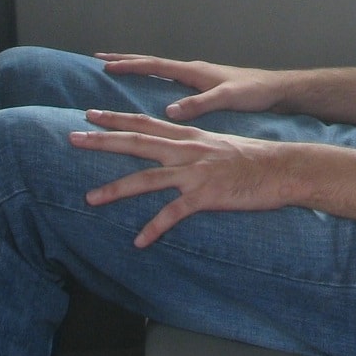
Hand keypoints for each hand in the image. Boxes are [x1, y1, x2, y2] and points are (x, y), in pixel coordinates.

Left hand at [70, 111, 297, 246]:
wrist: (283, 168)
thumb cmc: (254, 159)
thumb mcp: (218, 145)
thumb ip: (193, 147)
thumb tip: (174, 151)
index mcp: (188, 137)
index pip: (144, 123)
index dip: (115, 118)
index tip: (89, 114)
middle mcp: (187, 150)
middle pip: (136, 142)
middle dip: (102, 140)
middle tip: (72, 137)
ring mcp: (195, 172)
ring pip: (147, 179)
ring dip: (115, 189)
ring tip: (89, 199)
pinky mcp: (206, 195)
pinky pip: (173, 214)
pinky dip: (154, 228)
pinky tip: (139, 241)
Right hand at [92, 54, 287, 120]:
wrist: (276, 90)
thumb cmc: (254, 92)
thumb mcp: (227, 98)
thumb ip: (200, 104)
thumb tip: (169, 111)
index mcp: (194, 72)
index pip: (155, 64)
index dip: (129, 66)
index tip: (105, 66)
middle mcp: (192, 71)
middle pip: (152, 62)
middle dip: (125, 60)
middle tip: (98, 59)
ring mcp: (196, 77)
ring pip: (159, 69)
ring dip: (136, 67)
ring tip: (115, 69)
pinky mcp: (202, 86)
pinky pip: (168, 78)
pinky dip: (152, 77)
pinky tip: (148, 86)